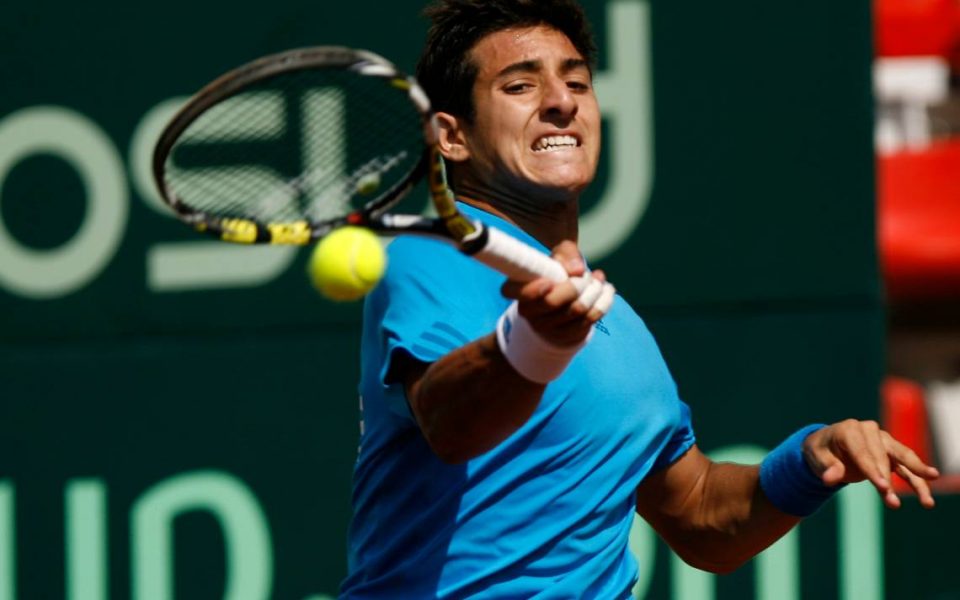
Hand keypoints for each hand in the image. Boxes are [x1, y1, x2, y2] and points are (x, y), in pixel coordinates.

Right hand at [500, 240, 612, 346]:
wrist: (565, 303)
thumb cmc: (557, 274)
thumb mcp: (558, 257)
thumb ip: (566, 254)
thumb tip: (577, 269)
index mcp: (518, 289)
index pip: (510, 291)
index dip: (530, 289)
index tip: (549, 282)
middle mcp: (528, 311)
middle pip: (552, 302)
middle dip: (576, 286)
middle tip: (585, 276)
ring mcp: (547, 327)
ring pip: (576, 310)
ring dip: (594, 291)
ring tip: (598, 280)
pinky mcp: (567, 336)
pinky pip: (590, 319)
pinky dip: (603, 302)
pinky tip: (606, 291)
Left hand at [803, 419, 939, 508]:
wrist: (827, 446)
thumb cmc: (820, 451)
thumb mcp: (817, 458)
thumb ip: (826, 468)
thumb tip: (830, 480)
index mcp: (849, 430)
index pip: (862, 452)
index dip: (871, 470)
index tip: (882, 487)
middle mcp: (869, 431)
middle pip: (882, 455)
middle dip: (887, 479)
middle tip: (892, 502)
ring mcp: (883, 440)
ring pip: (902, 457)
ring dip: (915, 478)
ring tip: (927, 500)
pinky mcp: (891, 452)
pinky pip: (905, 467)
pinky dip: (916, 481)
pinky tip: (927, 498)